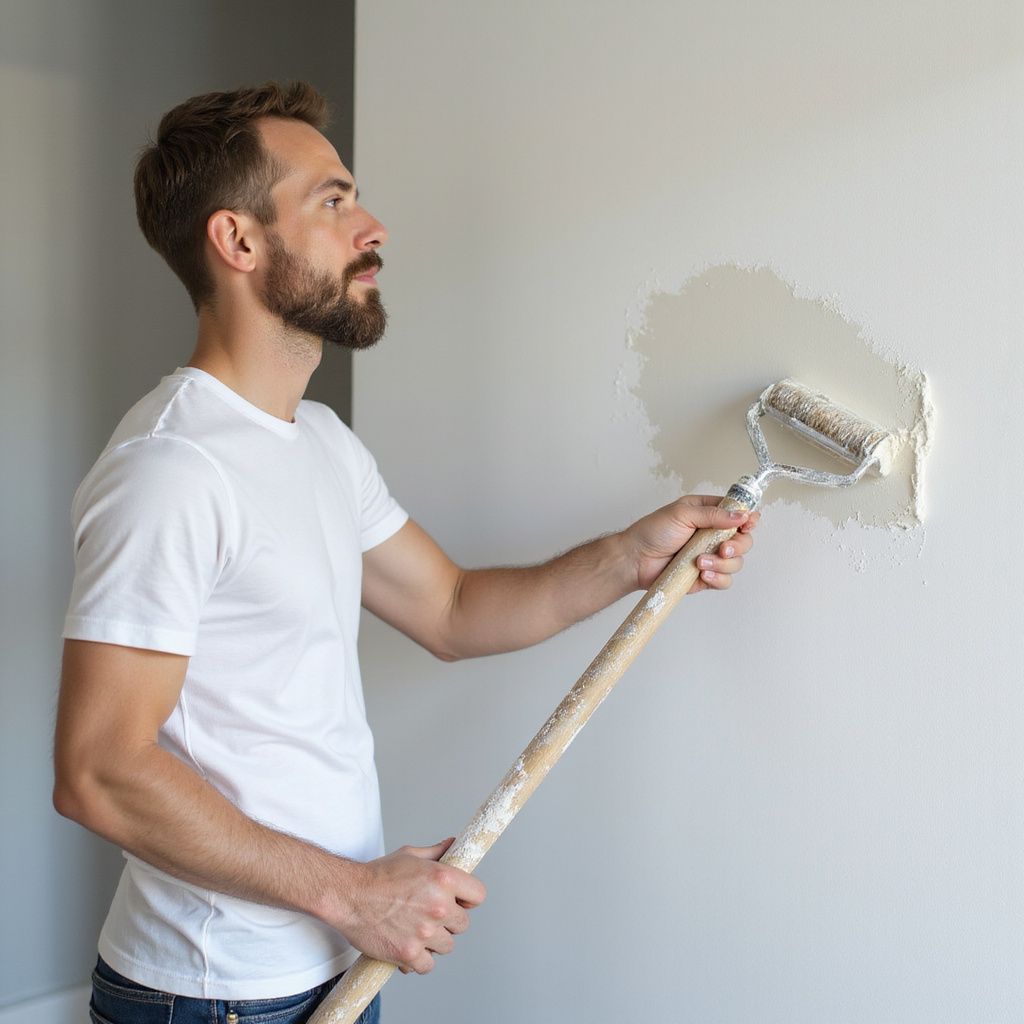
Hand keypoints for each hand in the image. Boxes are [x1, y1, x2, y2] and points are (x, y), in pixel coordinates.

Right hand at [333, 838, 485, 974]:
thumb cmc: (377, 875)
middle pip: (463, 924)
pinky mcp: (410, 953)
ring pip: (447, 946)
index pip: (479, 895)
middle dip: (449, 921)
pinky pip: (428, 965)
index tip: (460, 901)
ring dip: (434, 941)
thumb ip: (436, 853)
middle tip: (429, 915)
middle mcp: (439, 906)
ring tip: (416, 930)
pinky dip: (419, 960)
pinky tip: (408, 946)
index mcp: (443, 878)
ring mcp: (425, 932)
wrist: (348, 895)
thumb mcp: (410, 855)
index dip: (469, 898)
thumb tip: (453, 844)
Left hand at [625, 494, 759, 592]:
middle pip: (744, 541)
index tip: (747, 524)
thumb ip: (713, 514)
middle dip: (737, 546)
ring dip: (722, 563)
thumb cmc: (653, 532)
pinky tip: (702, 573)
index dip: (748, 520)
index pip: (738, 515)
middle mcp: (712, 535)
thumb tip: (741, 515)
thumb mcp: (683, 513)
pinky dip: (718, 578)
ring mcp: (710, 556)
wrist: (635, 560)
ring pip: (736, 562)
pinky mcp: (705, 576)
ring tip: (700, 562)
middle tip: (722, 548)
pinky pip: (725, 580)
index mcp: (708, 514)